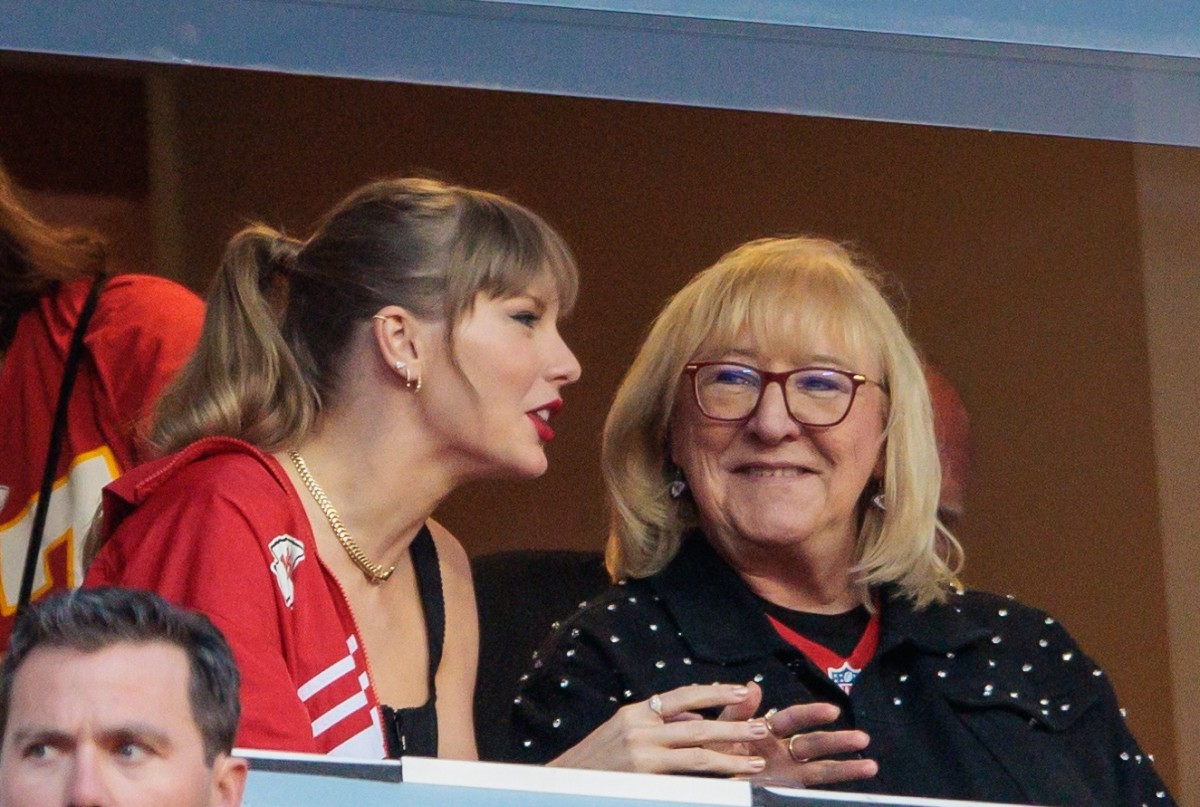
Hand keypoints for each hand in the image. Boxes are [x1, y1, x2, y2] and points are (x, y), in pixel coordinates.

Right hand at [548, 683, 772, 774]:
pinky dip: (711, 778)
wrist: (560, 784)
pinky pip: (687, 776)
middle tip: (762, 726)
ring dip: (731, 755)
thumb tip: (693, 719)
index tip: (743, 690)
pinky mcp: (644, 776)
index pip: (683, 696)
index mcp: (635, 712)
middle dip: (734, 724)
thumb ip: (656, 725)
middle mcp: (640, 727)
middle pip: (698, 723)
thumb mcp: (620, 734)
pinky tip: (730, 781)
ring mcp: (642, 752)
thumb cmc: (593, 764)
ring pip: (698, 752)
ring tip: (756, 759)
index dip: (715, 692)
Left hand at [717, 684, 877, 786]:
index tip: (832, 711)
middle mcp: (781, 750)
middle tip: (862, 738)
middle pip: (814, 744)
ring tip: (870, 766)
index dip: (811, 715)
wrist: (700, 776)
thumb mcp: (719, 728)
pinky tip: (853, 782)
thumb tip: (753, 686)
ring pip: (819, 769)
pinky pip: (810, 787)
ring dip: (844, 767)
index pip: (793, 718)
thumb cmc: (710, 748)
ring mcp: (785, 772)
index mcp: (765, 729)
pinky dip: (832, 783)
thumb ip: (735, 711)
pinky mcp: (784, 787)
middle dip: (838, 741)